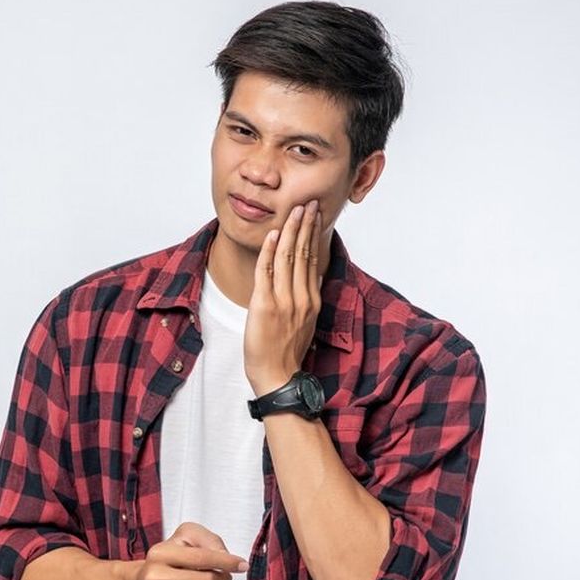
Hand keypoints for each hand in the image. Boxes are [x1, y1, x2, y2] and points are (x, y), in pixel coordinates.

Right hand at [129, 522, 247, 579]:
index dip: (226, 561)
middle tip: (227, 578)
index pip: (201, 557)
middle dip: (225, 579)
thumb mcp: (181, 540)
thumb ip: (206, 540)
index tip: (242, 564)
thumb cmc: (165, 564)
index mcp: (160, 554)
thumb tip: (226, 557)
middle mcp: (155, 577)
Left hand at [244, 200, 322, 396]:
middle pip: (304, 253)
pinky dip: (269, 250)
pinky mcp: (264, 305)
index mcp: (311, 300)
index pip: (313, 259)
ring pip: (288, 257)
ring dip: (291, 230)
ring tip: (294, 210)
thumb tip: (307, 277)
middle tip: (308, 202)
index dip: (313, 235)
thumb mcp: (304, 322)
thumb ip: (305, 298)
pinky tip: (272, 234)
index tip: (315, 215)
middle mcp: (301, 298)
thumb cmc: (286, 352)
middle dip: (306, 225)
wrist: (277, 376)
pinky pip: (266, 271)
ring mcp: (284, 301)